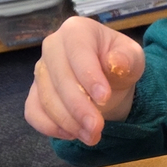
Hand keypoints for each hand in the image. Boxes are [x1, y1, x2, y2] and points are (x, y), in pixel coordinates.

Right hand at [25, 16, 144, 145]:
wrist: (110, 80)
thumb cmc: (120, 63)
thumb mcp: (133, 58)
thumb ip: (127, 59)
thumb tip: (115, 63)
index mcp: (77, 30)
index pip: (78, 51)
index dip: (89, 75)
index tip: (104, 98)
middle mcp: (52, 46)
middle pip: (59, 78)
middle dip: (78, 107)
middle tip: (97, 128)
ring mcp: (40, 70)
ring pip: (46, 98)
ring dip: (68, 122)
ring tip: (92, 136)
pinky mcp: (35, 93)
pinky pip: (33, 112)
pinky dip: (50, 127)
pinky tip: (72, 134)